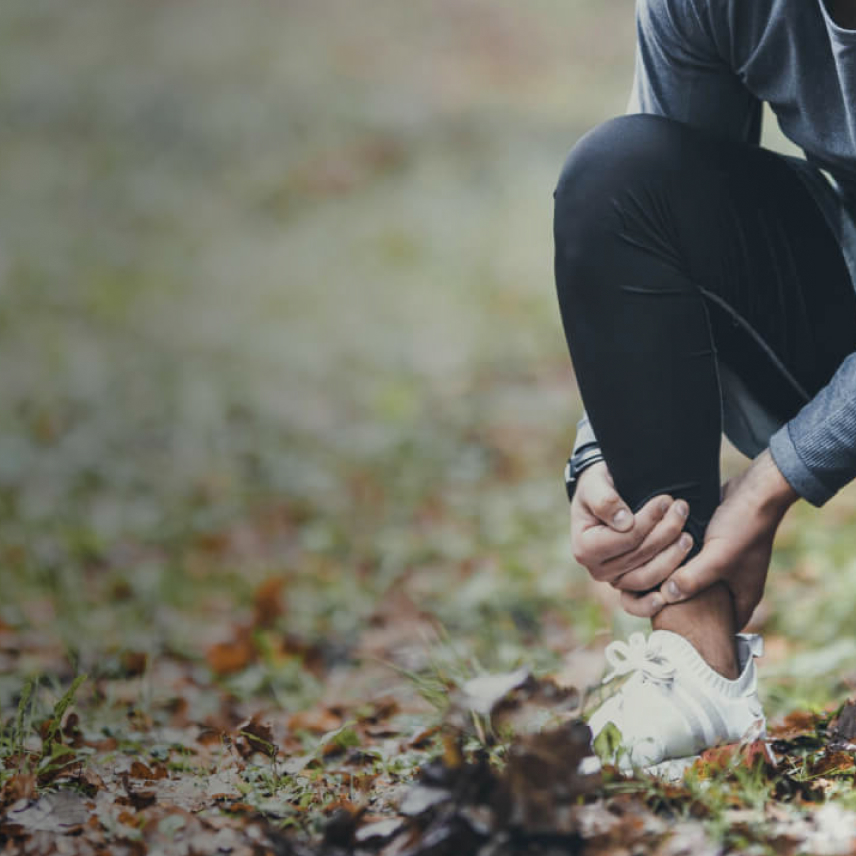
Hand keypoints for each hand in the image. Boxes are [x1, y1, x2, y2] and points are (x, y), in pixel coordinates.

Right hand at [570, 462, 694, 601]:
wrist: (602, 499)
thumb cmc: (597, 489)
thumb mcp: (594, 485)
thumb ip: (605, 501)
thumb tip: (624, 523)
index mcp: (585, 548)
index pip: (625, 539)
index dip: (648, 520)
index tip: (666, 500)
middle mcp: (597, 570)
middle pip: (639, 557)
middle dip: (665, 532)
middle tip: (681, 509)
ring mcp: (614, 580)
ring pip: (647, 576)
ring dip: (672, 557)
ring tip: (687, 535)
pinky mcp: (629, 585)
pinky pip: (642, 599)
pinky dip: (653, 602)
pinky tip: (671, 593)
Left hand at [656, 450, 797, 627]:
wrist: (754, 491)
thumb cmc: (743, 526)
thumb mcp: (718, 557)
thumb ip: (693, 578)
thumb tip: (666, 596)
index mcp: (744, 596)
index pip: (723, 627)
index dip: (701, 631)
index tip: (672, 627)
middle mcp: (735, 584)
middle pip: (705, 606)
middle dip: (684, 605)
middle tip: (655, 604)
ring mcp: (724, 566)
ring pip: (695, 582)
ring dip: (678, 581)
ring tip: (652, 584)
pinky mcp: (712, 548)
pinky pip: (692, 562)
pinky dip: (679, 562)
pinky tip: (658, 560)